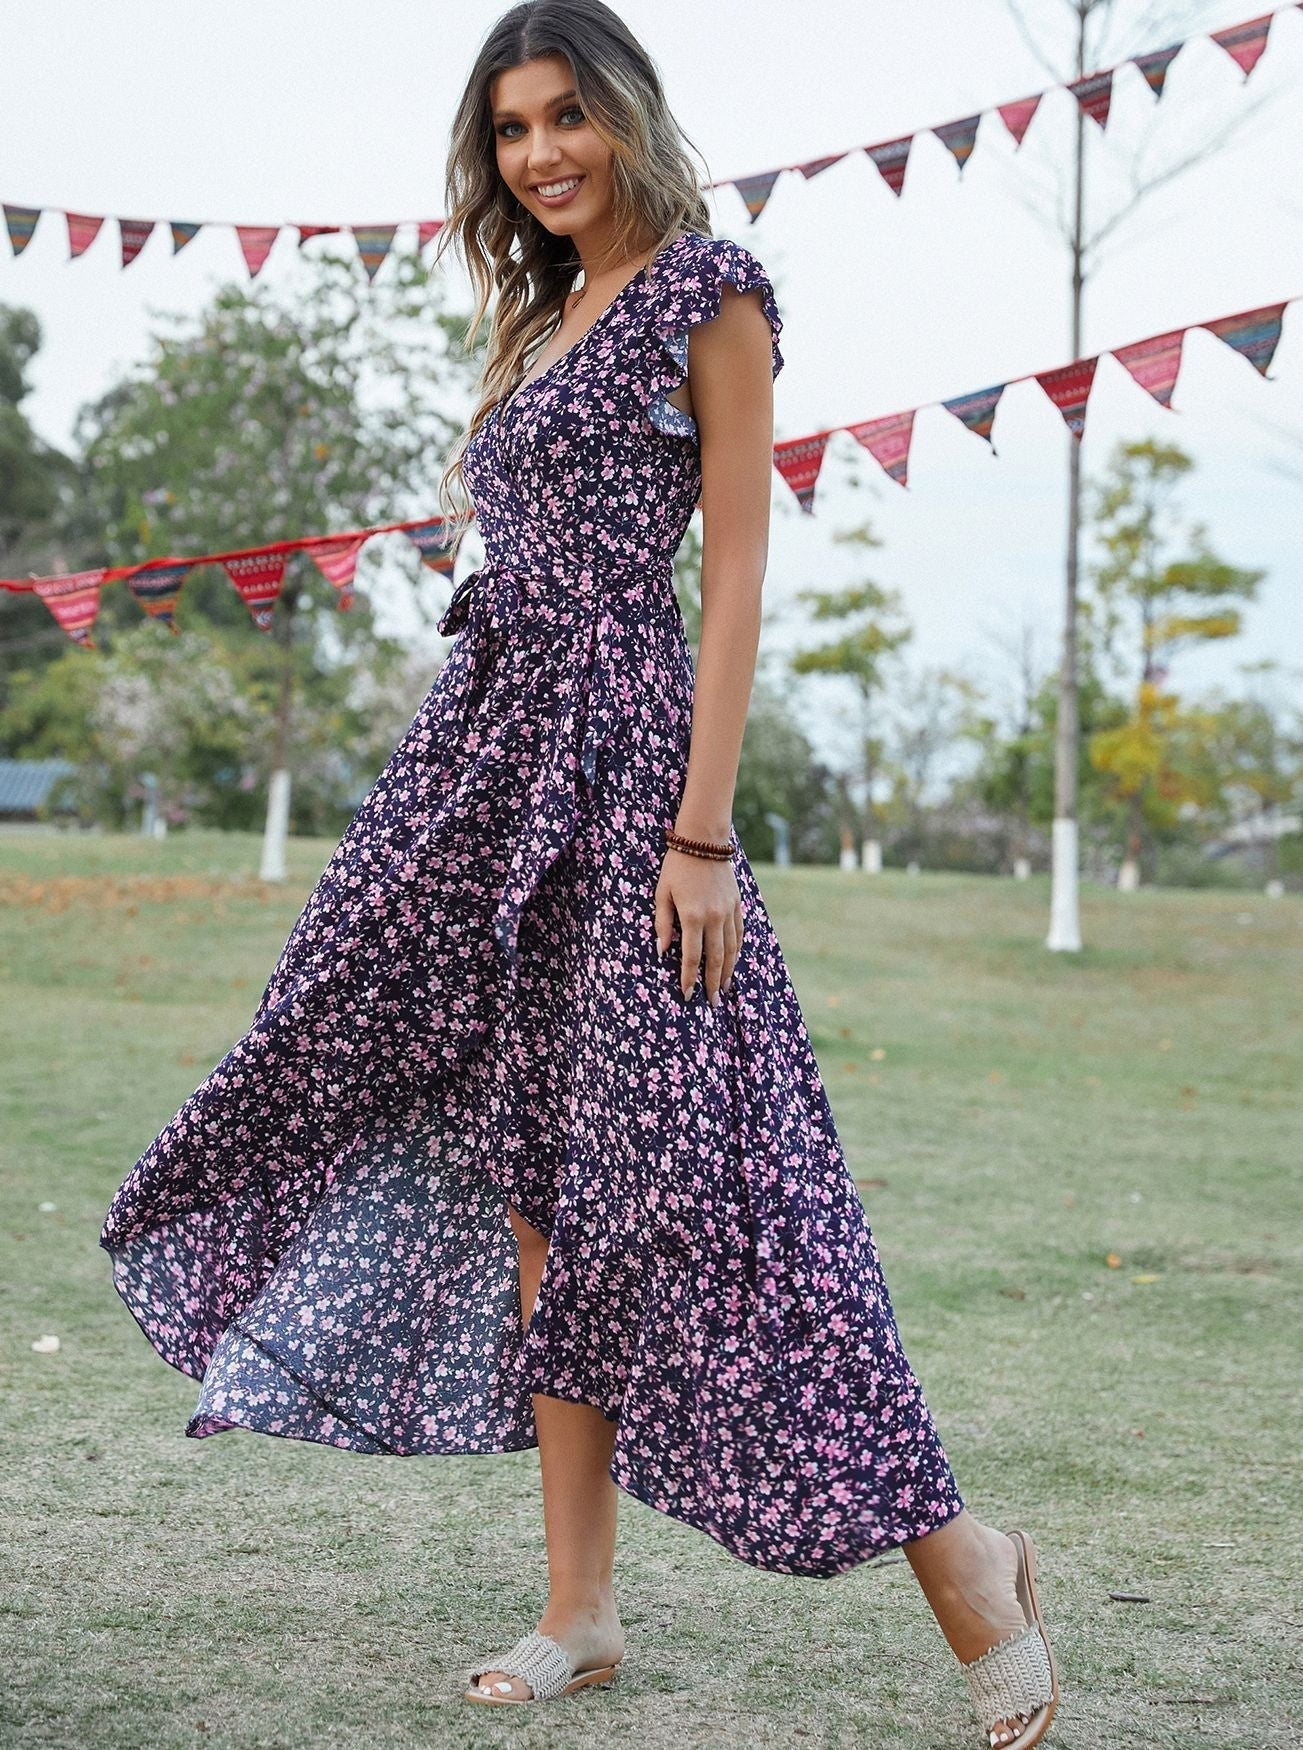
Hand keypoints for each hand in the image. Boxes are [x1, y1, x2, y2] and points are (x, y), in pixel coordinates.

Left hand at [654, 849, 743, 1003]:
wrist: (703, 840)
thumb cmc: (676, 867)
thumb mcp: (662, 894)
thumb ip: (662, 924)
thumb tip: (662, 953)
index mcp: (693, 916)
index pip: (692, 956)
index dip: (690, 978)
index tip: (687, 994)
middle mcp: (715, 917)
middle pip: (716, 958)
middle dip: (712, 983)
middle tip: (712, 1003)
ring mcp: (729, 911)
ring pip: (732, 949)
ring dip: (728, 971)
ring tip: (723, 989)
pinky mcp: (737, 904)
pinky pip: (739, 933)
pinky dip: (737, 951)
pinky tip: (733, 962)